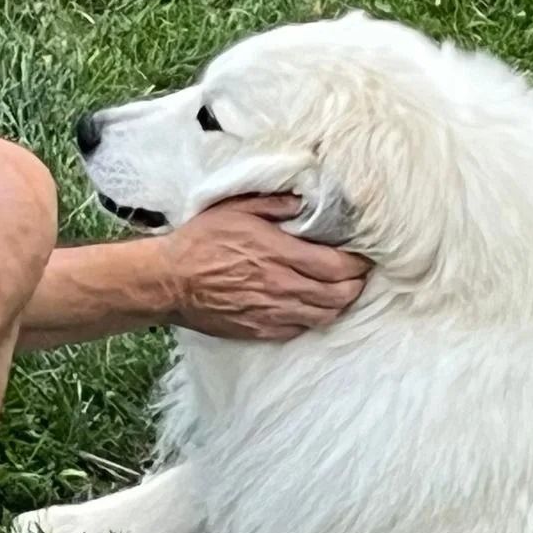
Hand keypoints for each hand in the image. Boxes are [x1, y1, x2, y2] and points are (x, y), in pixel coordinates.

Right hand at [157, 195, 370, 340]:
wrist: (170, 281)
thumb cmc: (200, 241)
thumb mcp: (236, 208)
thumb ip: (275, 204)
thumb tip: (305, 202)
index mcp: (279, 254)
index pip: (337, 266)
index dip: (358, 264)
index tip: (363, 256)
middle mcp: (282, 287)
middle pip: (339, 295)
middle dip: (356, 285)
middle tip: (358, 274)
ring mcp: (272, 313)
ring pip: (324, 315)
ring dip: (340, 304)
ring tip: (342, 291)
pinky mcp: (260, 330)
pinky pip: (301, 329)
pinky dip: (314, 318)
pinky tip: (312, 307)